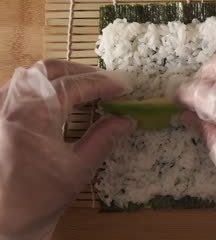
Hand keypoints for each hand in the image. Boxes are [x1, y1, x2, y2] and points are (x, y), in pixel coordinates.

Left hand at [0, 60, 133, 239]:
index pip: (72, 86)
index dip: (102, 83)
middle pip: (50, 70)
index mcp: (31, 115)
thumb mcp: (77, 169)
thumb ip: (104, 139)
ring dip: (63, 78)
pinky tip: (61, 102)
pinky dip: (46, 87)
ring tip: (88, 90)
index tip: (125, 86)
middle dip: (82, 73)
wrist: (1, 221)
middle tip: (107, 84)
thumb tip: (127, 120)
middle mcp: (10, 103)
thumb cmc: (37, 198)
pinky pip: (22, 88)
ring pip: (33, 75)